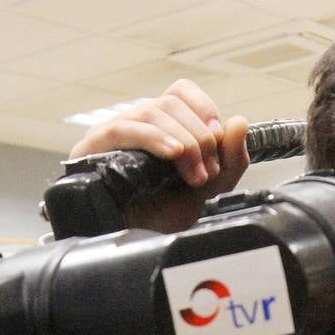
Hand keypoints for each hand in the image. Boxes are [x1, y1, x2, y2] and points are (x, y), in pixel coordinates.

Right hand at [69, 79, 249, 232]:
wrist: (135, 242)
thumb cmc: (163, 216)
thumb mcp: (208, 190)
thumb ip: (231, 161)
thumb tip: (239, 122)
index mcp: (162, 126)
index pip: (182, 92)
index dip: (204, 109)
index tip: (218, 139)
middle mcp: (137, 123)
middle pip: (172, 102)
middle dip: (199, 138)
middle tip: (207, 174)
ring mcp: (115, 132)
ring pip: (152, 112)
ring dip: (183, 142)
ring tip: (194, 177)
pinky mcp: (95, 146)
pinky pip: (124, 129)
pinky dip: (154, 139)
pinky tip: (172, 155)